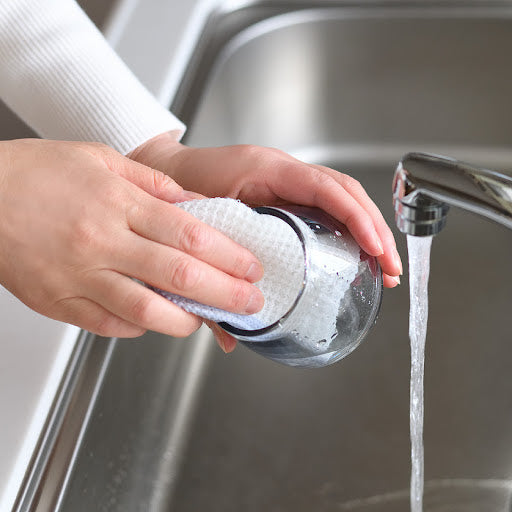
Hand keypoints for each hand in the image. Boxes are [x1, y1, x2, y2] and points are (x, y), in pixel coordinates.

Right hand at [0, 139, 263, 337]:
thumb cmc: (38, 173)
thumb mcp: (101, 159)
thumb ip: (154, 183)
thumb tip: (195, 204)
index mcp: (117, 203)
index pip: (189, 234)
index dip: (228, 255)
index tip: (251, 267)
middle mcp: (102, 242)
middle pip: (178, 274)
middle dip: (224, 293)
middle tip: (250, 302)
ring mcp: (79, 276)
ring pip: (145, 311)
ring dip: (185, 320)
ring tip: (207, 320)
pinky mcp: (58, 302)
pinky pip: (108, 326)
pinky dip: (139, 328)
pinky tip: (156, 321)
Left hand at [129, 133, 402, 351]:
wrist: (163, 173)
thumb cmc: (178, 192)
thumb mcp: (199, 231)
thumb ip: (214, 280)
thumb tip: (231, 336)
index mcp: (264, 169)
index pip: (324, 188)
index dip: (355, 217)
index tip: (375, 248)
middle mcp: (281, 170)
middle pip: (344, 191)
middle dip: (374, 227)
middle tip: (391, 266)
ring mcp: (286, 179)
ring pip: (340, 197)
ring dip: (368, 229)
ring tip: (384, 265)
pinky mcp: (285, 192)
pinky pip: (325, 205)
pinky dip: (347, 228)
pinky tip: (357, 254)